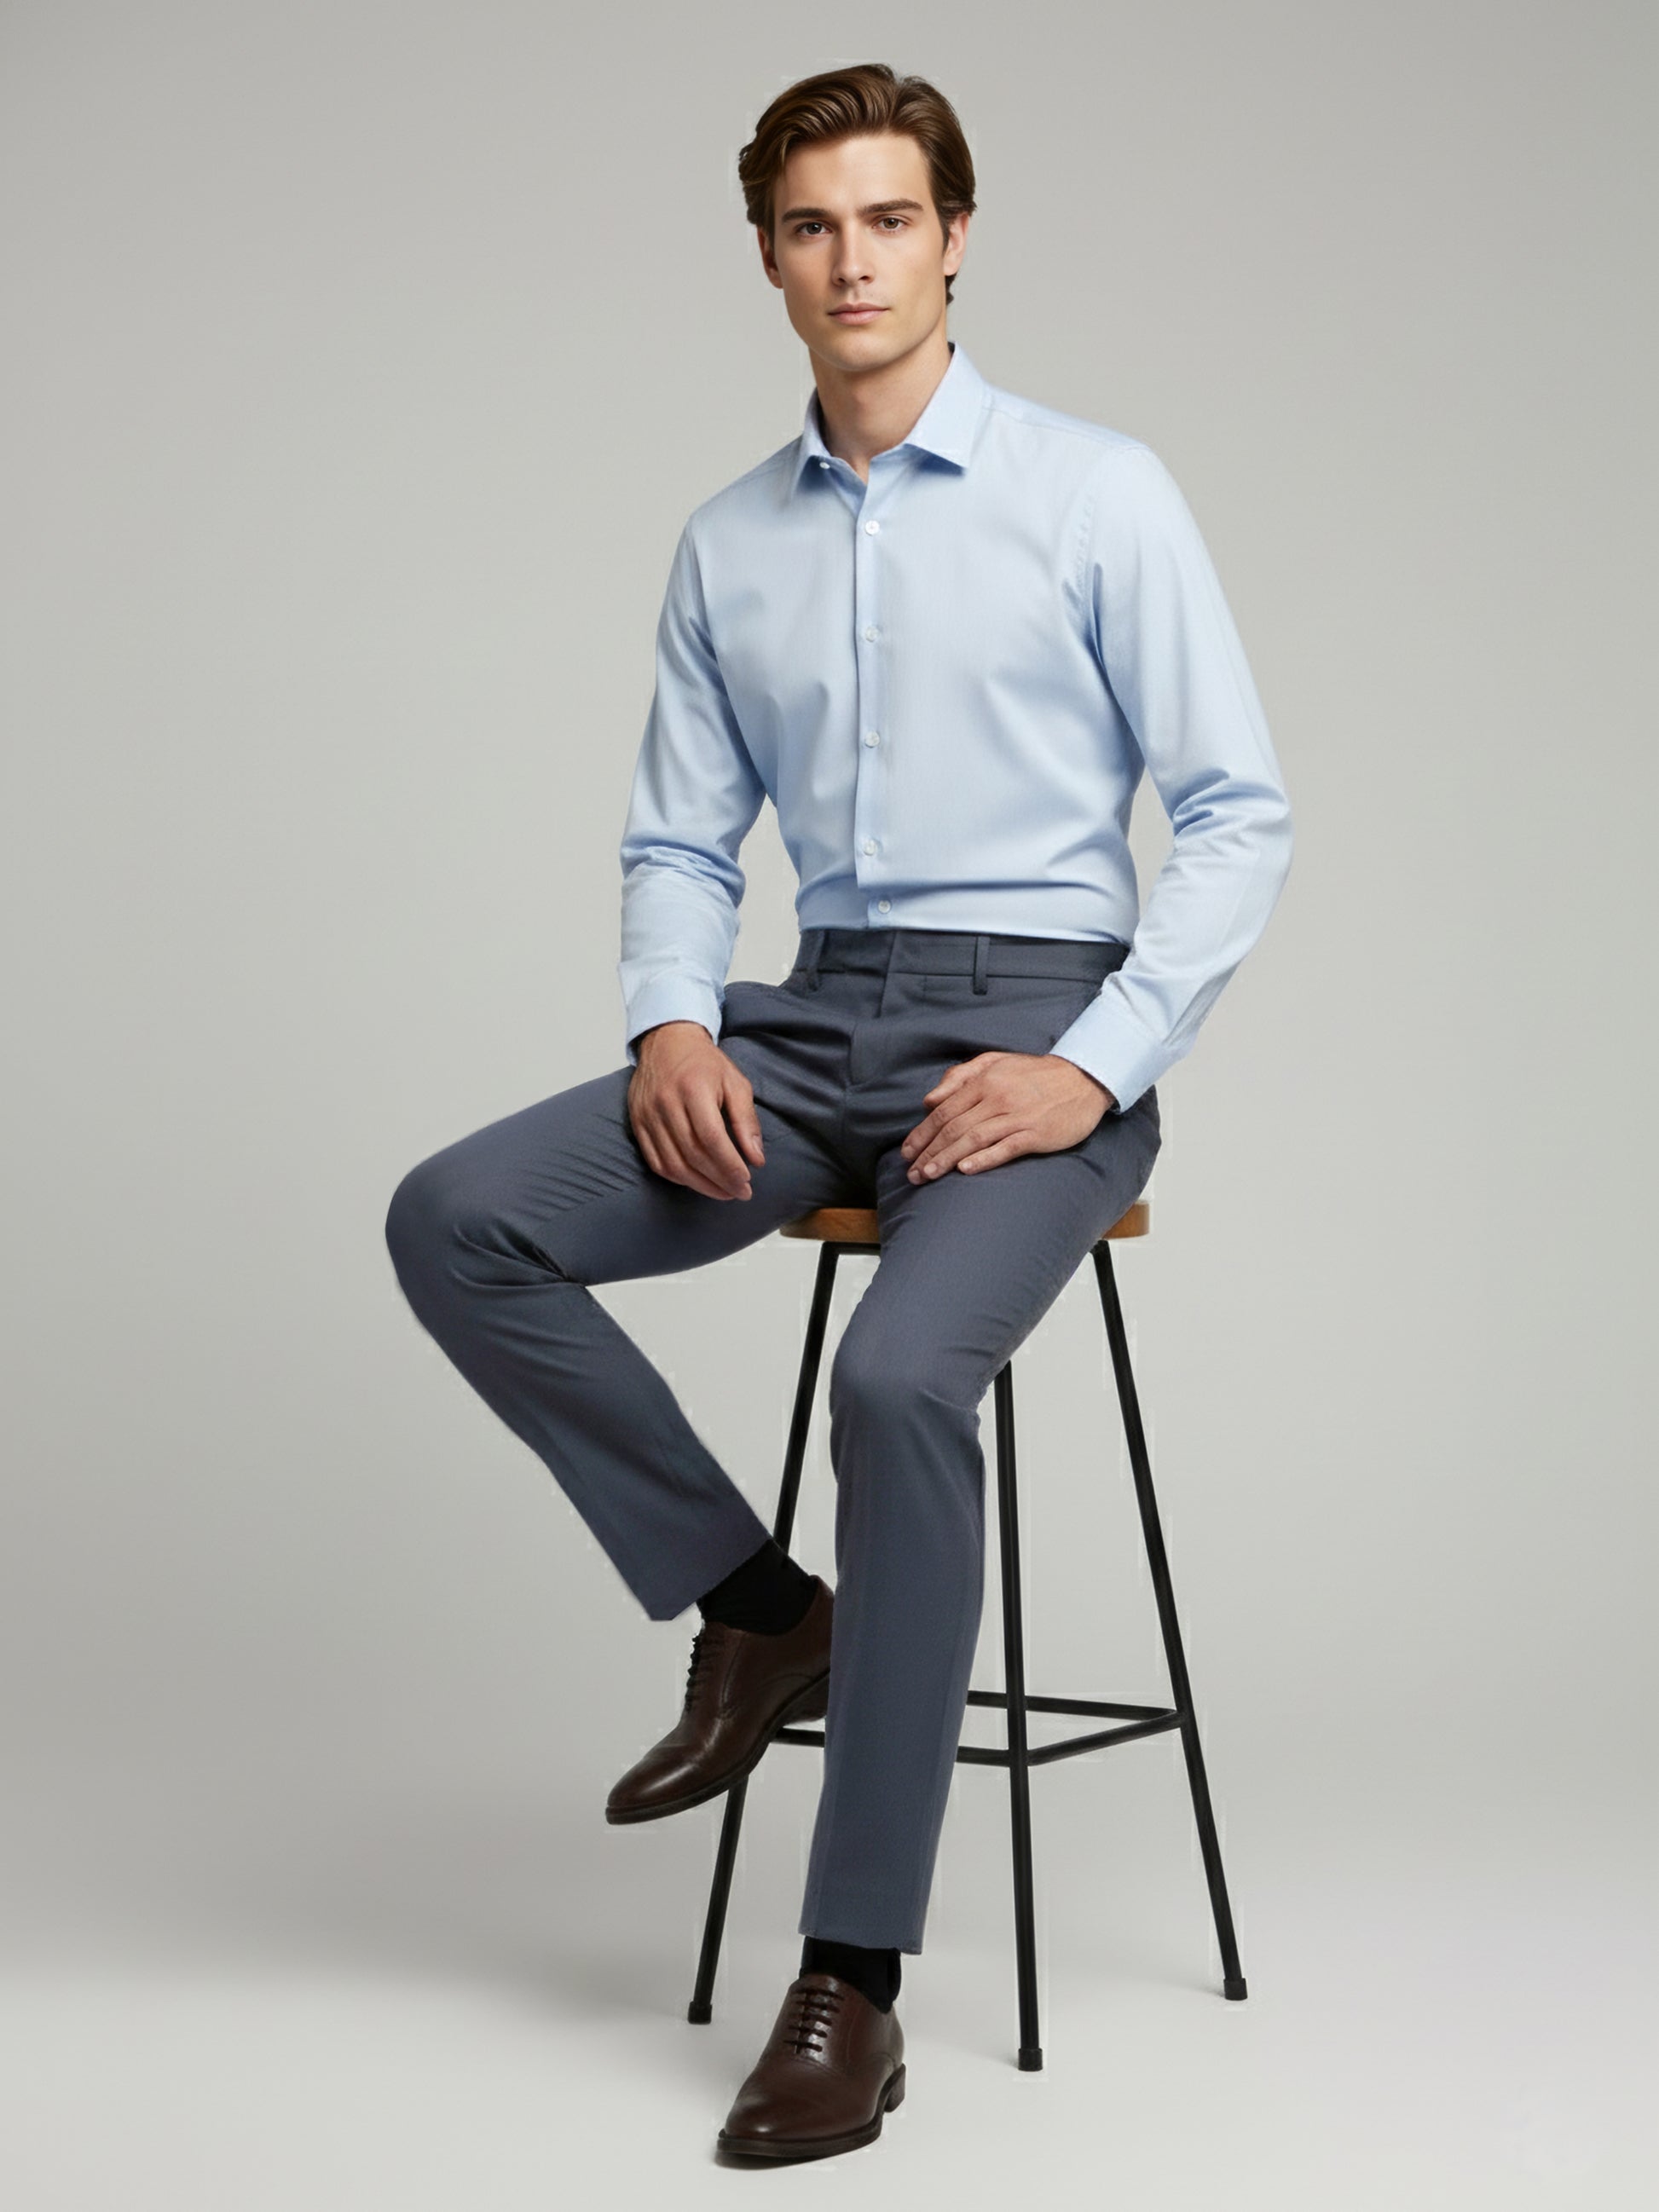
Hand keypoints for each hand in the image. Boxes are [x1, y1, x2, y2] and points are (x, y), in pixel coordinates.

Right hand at [628, 1022, 764, 1199]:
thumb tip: (756, 1159)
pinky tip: (696, 1182)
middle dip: (720, 1180)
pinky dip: (678, 1177)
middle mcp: (666, 1103)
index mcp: (694, 1088)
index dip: (730, 1166)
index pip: (712, 1138)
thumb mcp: (735, 1083)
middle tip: (740, 1192)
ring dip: (700, 1185)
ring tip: (722, 1192)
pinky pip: (655, 1161)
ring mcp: (647, 1115)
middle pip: (693, 1155)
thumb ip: (746, 1121)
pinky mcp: (637, 1123)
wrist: (666, 1041)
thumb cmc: (704, 1063)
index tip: (747, 1181)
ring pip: (673, 1163)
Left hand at [900, 1052, 1116, 1182]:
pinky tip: (965, 1170)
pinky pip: (1006, 1148)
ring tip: (927, 1175)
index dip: (922, 1133)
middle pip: (954, 1127)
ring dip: (946, 1159)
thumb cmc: (1034, 1074)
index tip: (907, 1152)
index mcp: (984, 1081)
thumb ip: (960, 1077)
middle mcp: (997, 1097)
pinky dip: (984, 1159)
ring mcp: (1017, 1116)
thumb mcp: (995, 1062)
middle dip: (928, 1151)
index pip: (944, 1110)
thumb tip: (929, 1100)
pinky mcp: (1036, 1134)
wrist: (1083, 1079)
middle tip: (911, 1173)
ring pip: (973, 1139)